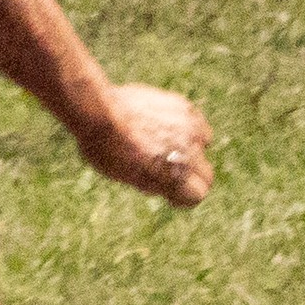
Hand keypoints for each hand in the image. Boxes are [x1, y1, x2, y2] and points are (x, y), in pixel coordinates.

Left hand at [75, 84, 213, 204]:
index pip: (198, 195)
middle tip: (170, 168)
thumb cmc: (105, 149)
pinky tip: (165, 123)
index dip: (183, 196)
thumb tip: (167, 183)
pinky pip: (195, 120)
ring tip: (165, 140)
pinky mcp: (185, 107)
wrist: (98, 113)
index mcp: (175, 179)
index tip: (171, 194)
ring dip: (190, 145)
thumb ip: (153, 182)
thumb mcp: (127, 177)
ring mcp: (189, 129)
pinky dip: (186, 124)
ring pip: (203, 142)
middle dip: (190, 174)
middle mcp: (188, 155)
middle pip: (206, 173)